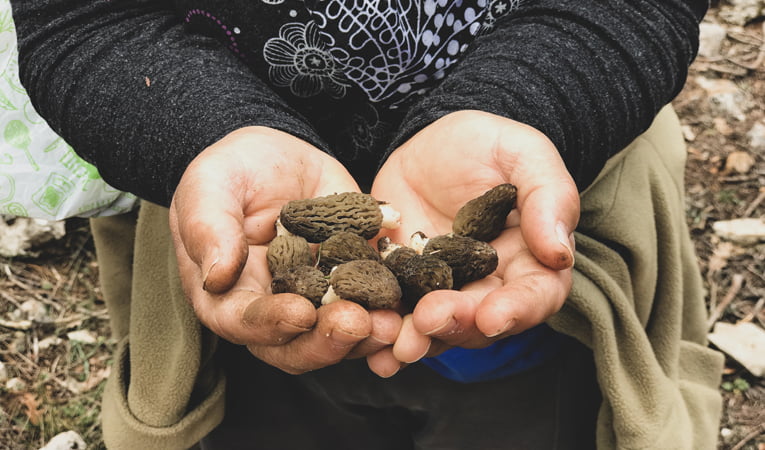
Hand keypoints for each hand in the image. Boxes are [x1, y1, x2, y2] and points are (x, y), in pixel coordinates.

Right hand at [169, 126, 401, 374]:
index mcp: (229, 294)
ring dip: (366, 335)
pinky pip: (372, 303)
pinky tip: (409, 300)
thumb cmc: (232, 170)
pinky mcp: (352, 282)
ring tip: (390, 320)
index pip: (244, 322)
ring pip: (338, 335)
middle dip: (327, 340)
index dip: (272, 323)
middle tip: (357, 323)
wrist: (278, 154)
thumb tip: (215, 277)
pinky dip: (390, 306)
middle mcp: (274, 308)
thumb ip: (208, 228)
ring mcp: (317, 300)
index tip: (301, 314)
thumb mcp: (211, 186)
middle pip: (296, 344)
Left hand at [370, 110, 578, 368]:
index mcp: (530, 261)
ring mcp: (442, 292)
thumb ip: (548, 196)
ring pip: (436, 328)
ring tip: (398, 344)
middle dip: (456, 324)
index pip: (535, 295)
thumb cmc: (488, 145)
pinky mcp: (402, 287)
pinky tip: (369, 345)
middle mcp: (488, 287)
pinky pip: (394, 314)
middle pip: (480, 321)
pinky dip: (382, 333)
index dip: (517, 310)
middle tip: (430, 317)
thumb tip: (559, 252)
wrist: (429, 144)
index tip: (493, 316)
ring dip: (418, 340)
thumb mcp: (524, 154)